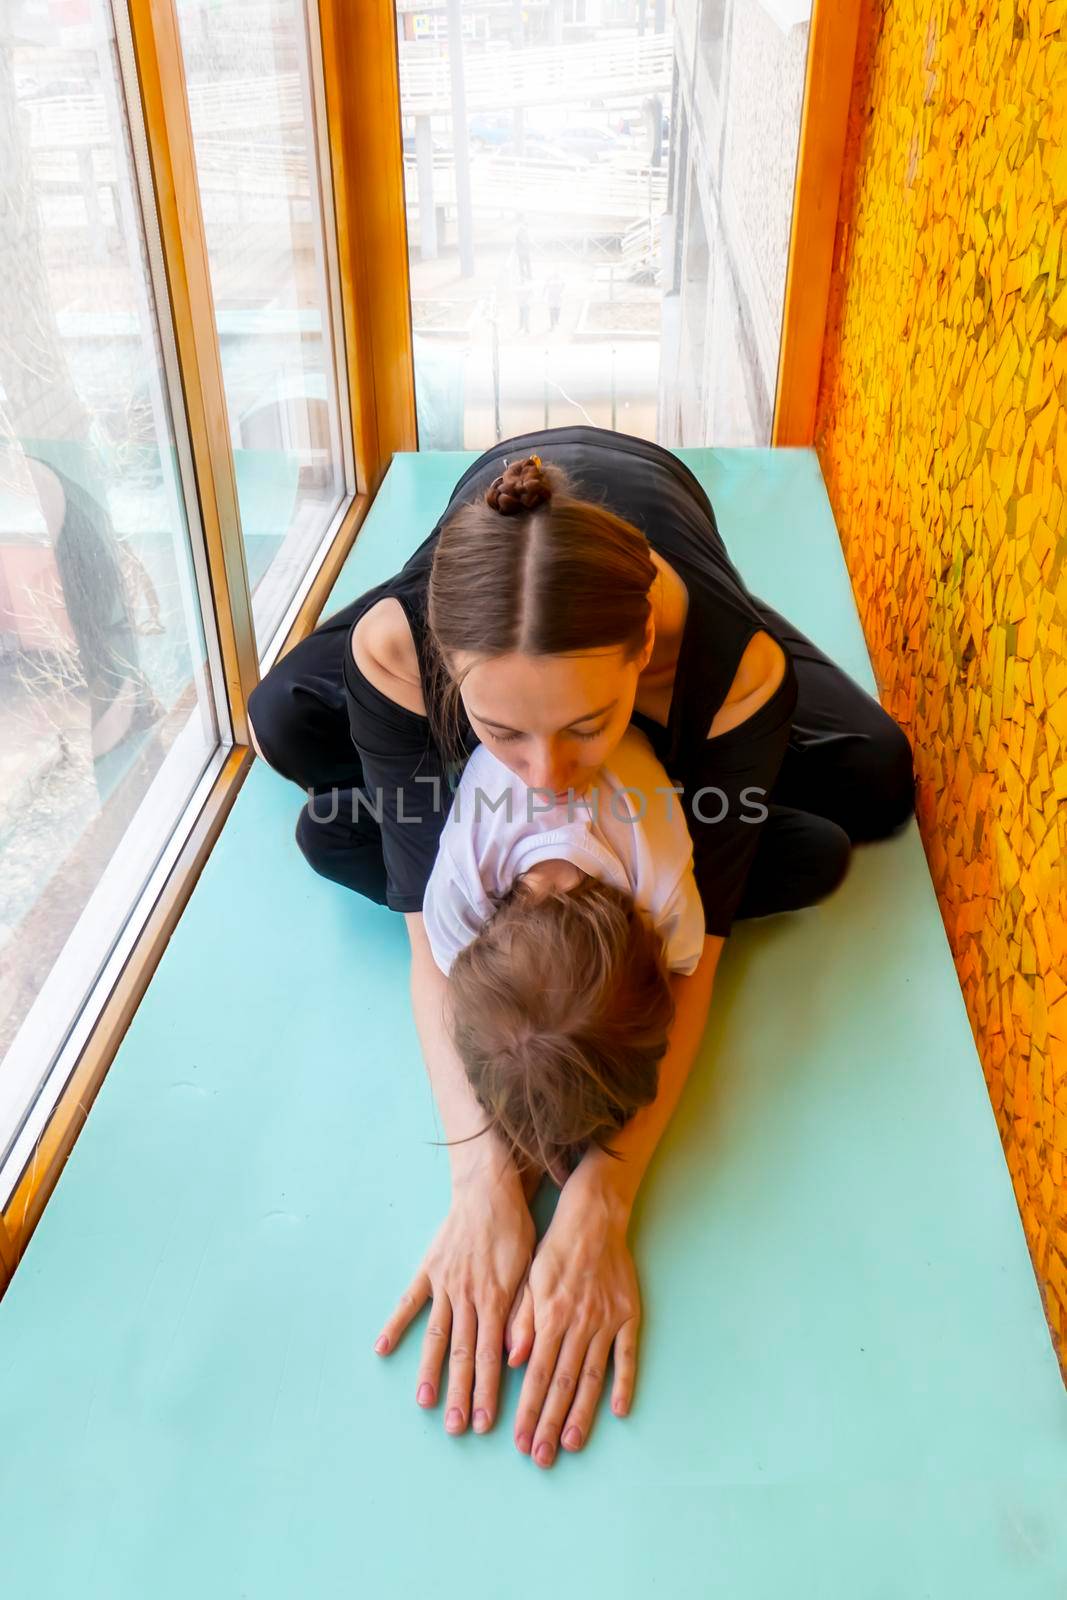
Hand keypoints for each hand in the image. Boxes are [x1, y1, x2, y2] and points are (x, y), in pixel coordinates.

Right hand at [374, 1160, 534, 1436]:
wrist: (489, 1188)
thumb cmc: (516, 1229)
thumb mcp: (531, 1269)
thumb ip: (522, 1314)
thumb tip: (515, 1355)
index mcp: (495, 1300)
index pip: (492, 1357)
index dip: (488, 1392)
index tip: (486, 1423)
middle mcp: (466, 1297)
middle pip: (463, 1355)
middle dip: (461, 1394)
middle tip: (457, 1429)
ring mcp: (444, 1284)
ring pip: (437, 1336)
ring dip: (431, 1371)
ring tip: (425, 1402)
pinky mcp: (428, 1269)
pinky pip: (410, 1301)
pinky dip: (395, 1324)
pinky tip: (380, 1348)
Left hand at [505, 1157, 638, 1467]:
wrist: (594, 1218)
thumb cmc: (554, 1251)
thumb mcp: (528, 1280)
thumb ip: (520, 1321)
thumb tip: (511, 1360)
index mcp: (549, 1317)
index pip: (535, 1374)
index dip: (528, 1410)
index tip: (520, 1440)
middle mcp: (578, 1324)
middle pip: (561, 1383)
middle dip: (550, 1423)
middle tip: (541, 1457)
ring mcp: (606, 1322)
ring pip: (591, 1377)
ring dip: (581, 1413)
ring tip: (572, 1444)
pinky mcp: (629, 1316)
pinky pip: (627, 1356)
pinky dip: (624, 1383)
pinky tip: (619, 1410)